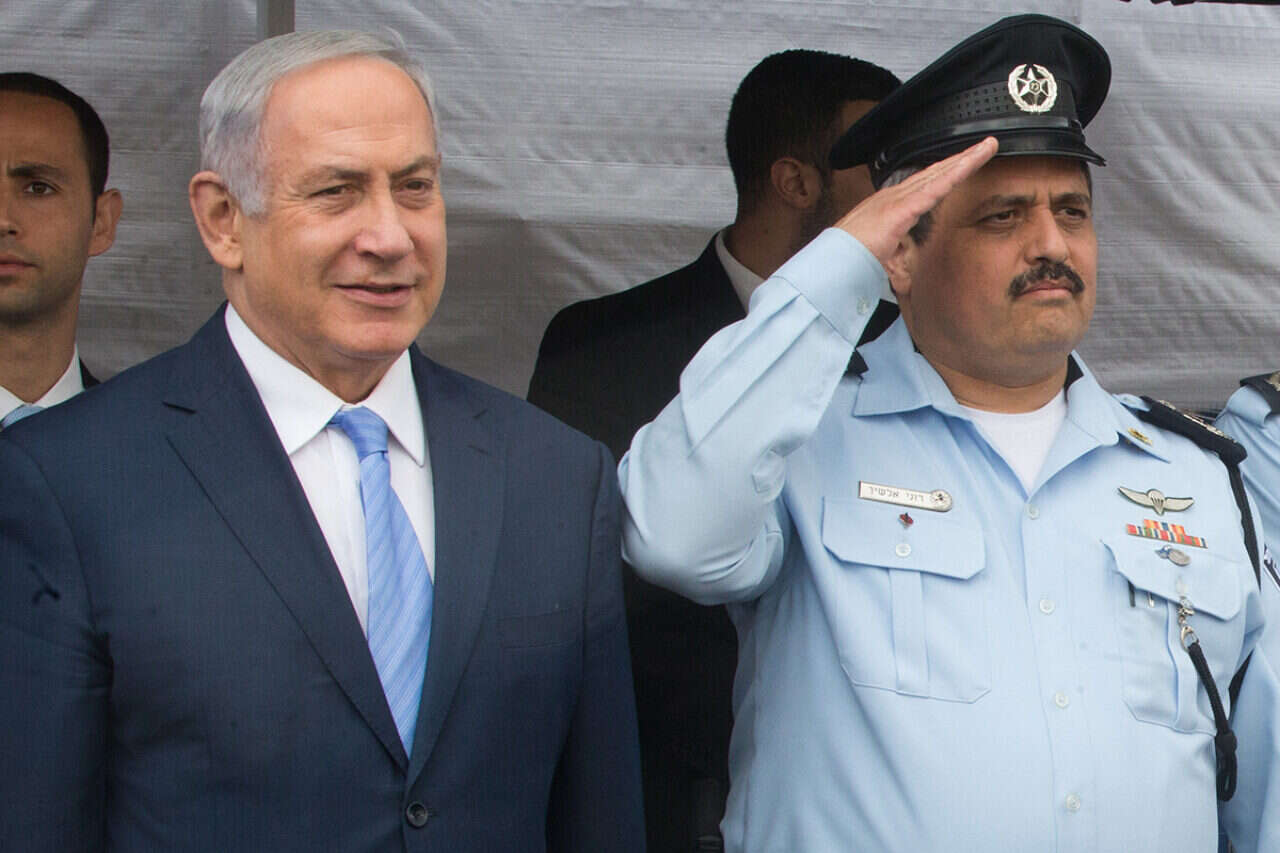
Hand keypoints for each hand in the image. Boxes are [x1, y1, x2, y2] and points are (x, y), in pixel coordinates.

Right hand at [834, 137, 997, 264]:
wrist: (832, 262)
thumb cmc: (848, 259)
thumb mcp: (876, 252)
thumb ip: (890, 249)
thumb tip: (895, 256)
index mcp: (889, 206)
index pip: (925, 184)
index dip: (946, 172)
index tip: (964, 164)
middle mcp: (893, 196)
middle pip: (936, 172)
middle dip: (962, 158)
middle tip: (986, 146)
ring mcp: (897, 200)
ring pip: (939, 174)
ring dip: (965, 160)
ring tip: (987, 148)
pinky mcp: (901, 209)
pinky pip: (933, 189)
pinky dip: (953, 175)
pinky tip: (968, 165)